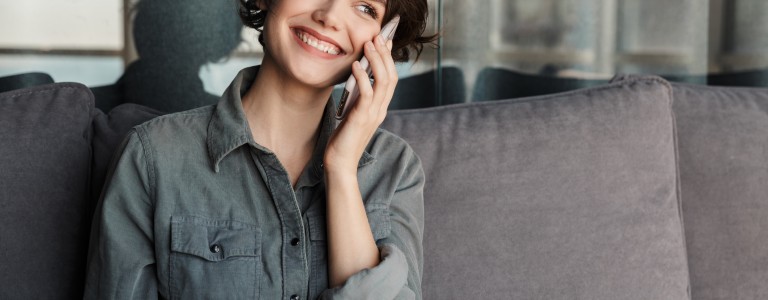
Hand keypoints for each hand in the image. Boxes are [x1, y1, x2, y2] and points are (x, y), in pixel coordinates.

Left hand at [324, 36, 396, 173]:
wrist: (340, 163)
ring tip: (368, 45)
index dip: (390, 59)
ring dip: (376, 61)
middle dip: (385, 55)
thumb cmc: (343, 139)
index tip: (386, 41)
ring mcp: (373, 115)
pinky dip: (363, 77)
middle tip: (378, 37)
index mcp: (380, 108)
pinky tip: (356, 65)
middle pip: (392, 77)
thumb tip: (357, 75)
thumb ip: (358, 96)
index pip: (391, 79)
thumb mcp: (352, 112)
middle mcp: (381, 110)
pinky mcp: (361, 119)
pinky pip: (367, 94)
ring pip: (384, 82)